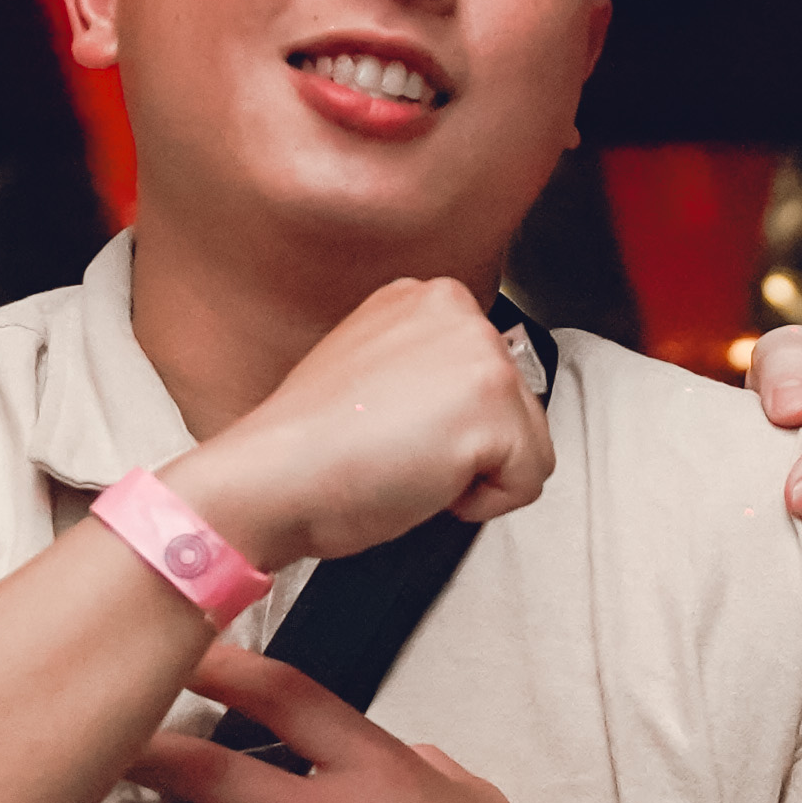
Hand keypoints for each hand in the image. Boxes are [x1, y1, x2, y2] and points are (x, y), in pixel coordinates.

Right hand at [172, 278, 552, 572]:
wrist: (272, 477)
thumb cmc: (309, 445)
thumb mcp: (372, 370)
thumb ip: (426, 370)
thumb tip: (458, 406)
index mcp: (424, 298)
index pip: (488, 377)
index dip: (448, 423)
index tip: (393, 428)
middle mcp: (458, 310)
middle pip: (517, 408)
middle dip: (467, 446)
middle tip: (396, 449)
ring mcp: (480, 353)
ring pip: (529, 444)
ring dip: (475, 474)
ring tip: (406, 462)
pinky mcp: (493, 406)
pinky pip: (529, 482)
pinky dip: (483, 504)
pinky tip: (422, 480)